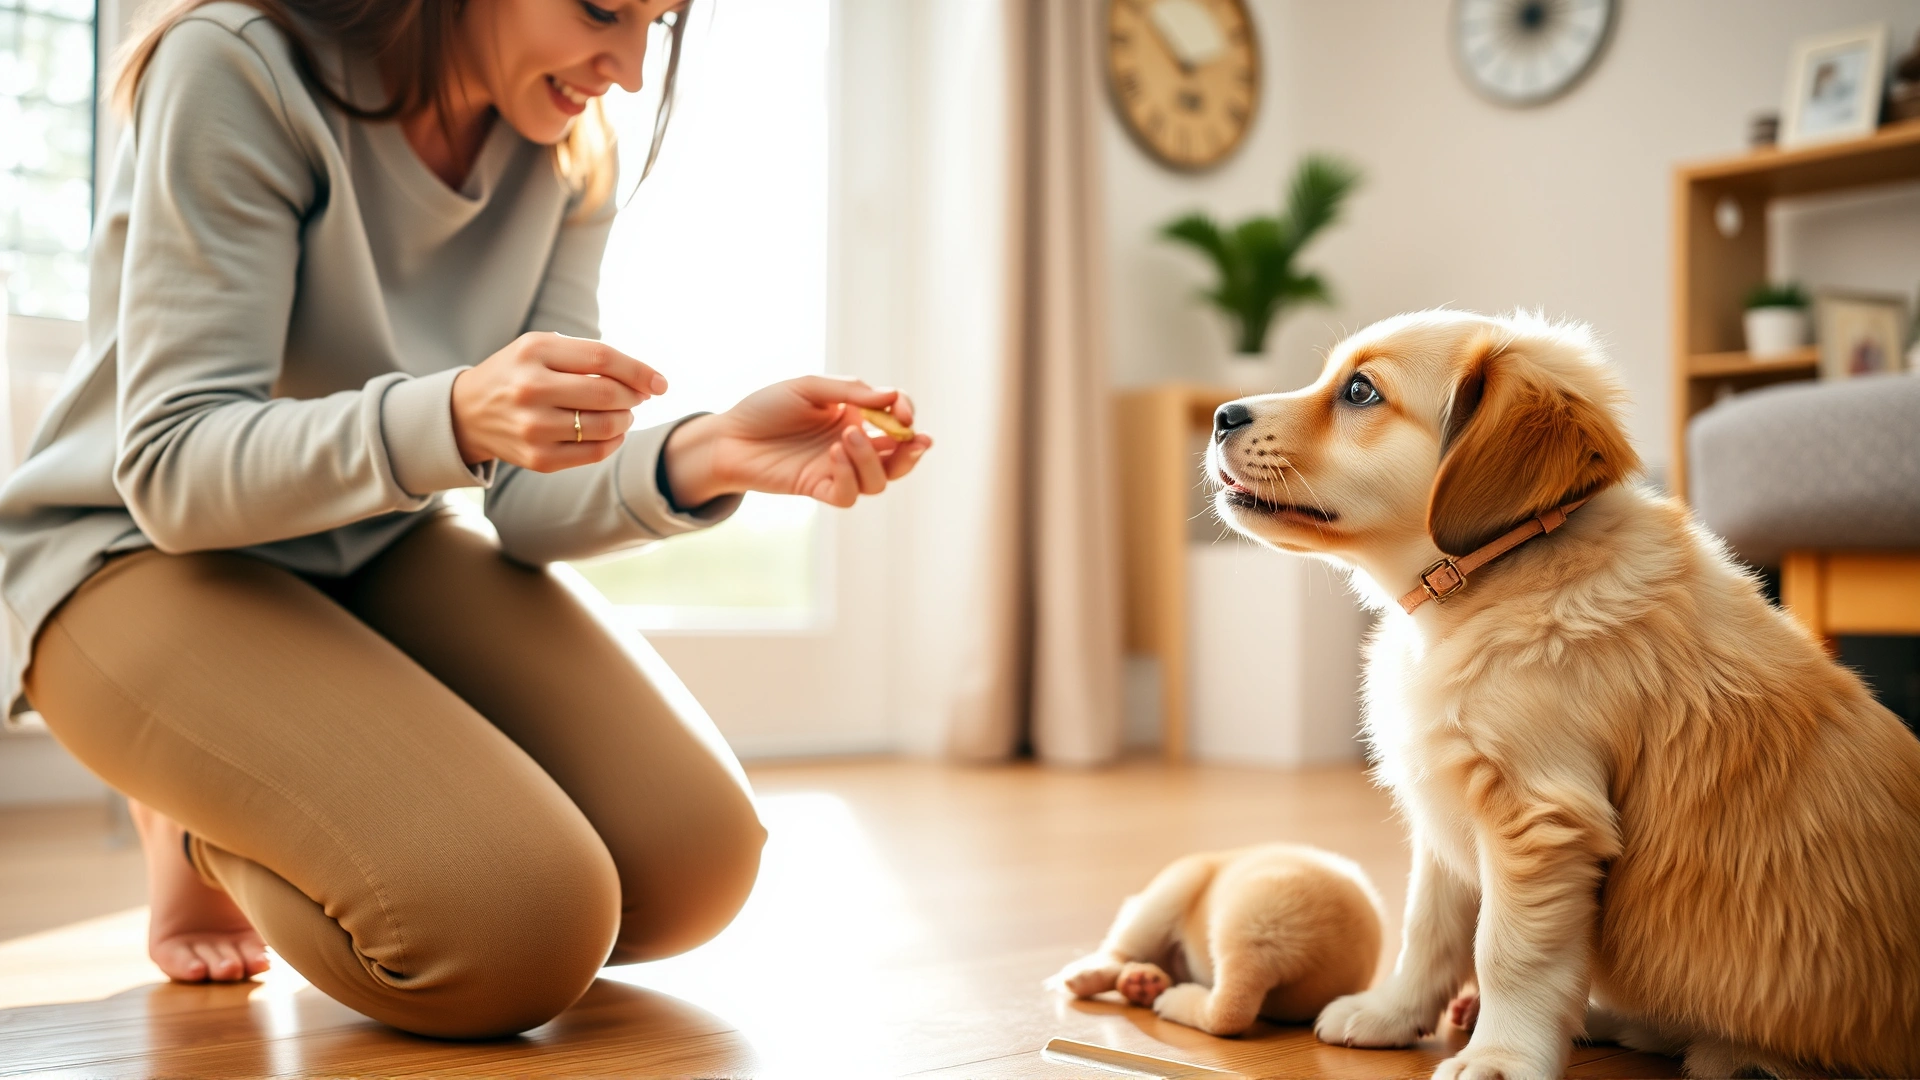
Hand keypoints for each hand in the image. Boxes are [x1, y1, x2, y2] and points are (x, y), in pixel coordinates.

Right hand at [451, 332, 667, 470]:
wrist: (468, 411)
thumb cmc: (519, 372)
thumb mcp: (542, 348)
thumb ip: (588, 356)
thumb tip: (644, 381)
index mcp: (534, 352)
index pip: (602, 358)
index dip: (639, 371)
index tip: (661, 383)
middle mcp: (530, 389)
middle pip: (607, 394)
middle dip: (634, 396)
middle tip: (639, 397)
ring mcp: (532, 427)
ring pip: (606, 426)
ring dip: (626, 419)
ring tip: (622, 412)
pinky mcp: (538, 458)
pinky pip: (595, 452)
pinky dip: (614, 442)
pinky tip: (612, 432)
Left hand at [663, 376, 932, 508]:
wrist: (728, 436)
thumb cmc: (766, 407)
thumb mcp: (809, 388)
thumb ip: (851, 391)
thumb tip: (891, 397)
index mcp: (854, 416)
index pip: (895, 420)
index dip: (907, 415)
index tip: (903, 412)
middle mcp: (851, 445)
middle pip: (898, 459)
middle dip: (912, 451)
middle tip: (914, 439)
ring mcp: (836, 469)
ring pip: (879, 480)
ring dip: (873, 459)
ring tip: (848, 437)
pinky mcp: (819, 489)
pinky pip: (850, 494)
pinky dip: (850, 475)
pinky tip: (834, 454)